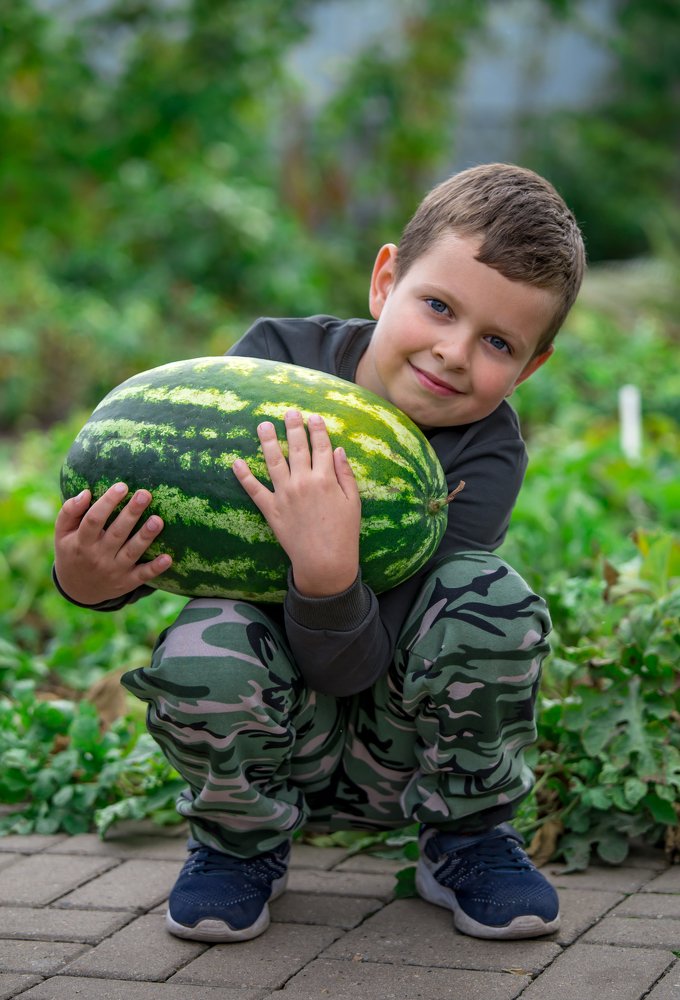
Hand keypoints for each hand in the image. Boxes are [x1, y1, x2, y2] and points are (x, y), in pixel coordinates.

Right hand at [54, 482, 171, 604]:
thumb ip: (70, 511)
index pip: (94, 520)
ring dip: (145, 537)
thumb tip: (86, 492)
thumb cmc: (72, 551)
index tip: (122, 486)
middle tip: (145, 494)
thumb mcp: (62, 533)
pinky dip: (155, 568)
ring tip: (158, 520)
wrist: (77, 589)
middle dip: (131, 513)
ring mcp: (114, 571)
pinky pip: (143, 576)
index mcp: (81, 542)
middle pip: (117, 533)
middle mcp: (98, 557)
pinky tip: (168, 558)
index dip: (107, 502)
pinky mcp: (127, 582)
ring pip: (132, 552)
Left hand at [233, 410, 360, 596]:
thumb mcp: (353, 501)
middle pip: (297, 448)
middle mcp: (303, 482)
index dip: (317, 429)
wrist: (325, 562)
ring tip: (263, 425)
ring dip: (267, 442)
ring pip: (273, 462)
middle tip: (288, 412)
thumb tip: (338, 450)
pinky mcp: (271, 510)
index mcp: (325, 479)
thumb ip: (345, 474)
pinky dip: (244, 476)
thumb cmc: (344, 533)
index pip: (321, 446)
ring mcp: (284, 495)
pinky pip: (254, 490)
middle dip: (293, 427)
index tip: (313, 417)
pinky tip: (236, 462)